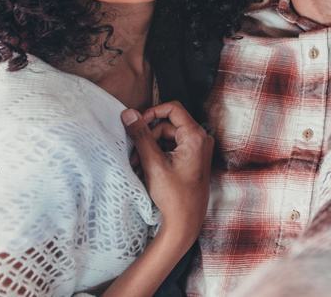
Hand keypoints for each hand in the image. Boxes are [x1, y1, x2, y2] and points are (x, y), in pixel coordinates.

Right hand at [121, 102, 212, 244]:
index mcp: (196, 136)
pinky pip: (173, 148)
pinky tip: (147, 170)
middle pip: (168, 125)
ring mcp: (199, 149)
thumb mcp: (153, 163)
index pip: (173, 108)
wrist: (186, 222)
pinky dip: (159, 156)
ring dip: (151, 149)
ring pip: (168, 138)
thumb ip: (140, 135)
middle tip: (133, 157)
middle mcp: (202, 139)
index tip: (137, 124)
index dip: (152, 113)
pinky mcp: (194, 159)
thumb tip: (128, 113)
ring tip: (138, 167)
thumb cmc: (174, 195)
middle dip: (148, 139)